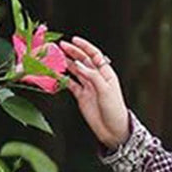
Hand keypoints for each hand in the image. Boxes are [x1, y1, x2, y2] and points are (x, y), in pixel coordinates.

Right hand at [59, 36, 129, 150]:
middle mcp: (97, 79)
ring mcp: (88, 87)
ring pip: (76, 71)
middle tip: (61, 46)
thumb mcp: (105, 90)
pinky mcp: (82, 96)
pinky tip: (56, 73)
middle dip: (73, 52)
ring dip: (66, 63)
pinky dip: (63, 78)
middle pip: (83, 61)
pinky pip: (71, 84)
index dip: (85, 47)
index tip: (74, 40)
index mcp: (106, 74)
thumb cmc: (115, 110)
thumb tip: (79, 64)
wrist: (113, 130)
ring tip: (56, 57)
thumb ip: (92, 76)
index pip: (95, 55)